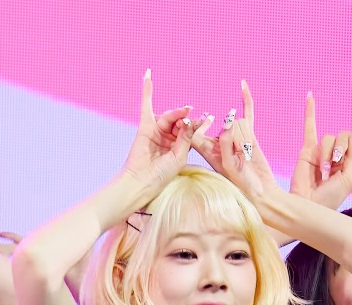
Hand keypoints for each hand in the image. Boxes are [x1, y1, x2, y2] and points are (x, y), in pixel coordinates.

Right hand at [121, 70, 211, 194]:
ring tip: (183, 112)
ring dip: (176, 113)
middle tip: (191, 117)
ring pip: (169, 116)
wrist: (142, 182)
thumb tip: (189, 118)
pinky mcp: (145, 127)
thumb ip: (186, 137)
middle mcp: (168, 138)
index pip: (190, 130)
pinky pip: (146, 106)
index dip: (199, 123)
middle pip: (180, 121)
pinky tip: (148, 74)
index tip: (209, 117)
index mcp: (179, 147)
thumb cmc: (161, 175)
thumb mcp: (179, 156)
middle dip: (186, 118)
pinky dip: (147, 91)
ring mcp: (156, 132)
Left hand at [204, 81, 280, 205]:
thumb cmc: (242, 184)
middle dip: (233, 137)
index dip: (196, 123)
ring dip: (245, 139)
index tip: (205, 121)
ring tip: (247, 158)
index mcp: (207, 151)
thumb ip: (226, 143)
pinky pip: (247, 113)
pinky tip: (243, 85)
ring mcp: (234, 136)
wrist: (260, 191)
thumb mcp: (229, 166)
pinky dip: (246, 100)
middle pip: (224, 125)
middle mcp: (218, 141)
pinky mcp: (248, 133)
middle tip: (239, 155)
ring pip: (238, 122)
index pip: (195, 131)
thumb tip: (228, 120)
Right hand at [289, 94, 351, 209]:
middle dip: (343, 146)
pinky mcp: (308, 150)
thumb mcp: (351, 178)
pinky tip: (310, 96)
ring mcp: (324, 152)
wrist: (309, 206)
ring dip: (327, 153)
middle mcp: (340, 156)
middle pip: (347, 135)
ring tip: (322, 171)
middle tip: (336, 162)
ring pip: (330, 137)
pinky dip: (309, 112)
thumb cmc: (331, 198)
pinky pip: (310, 127)